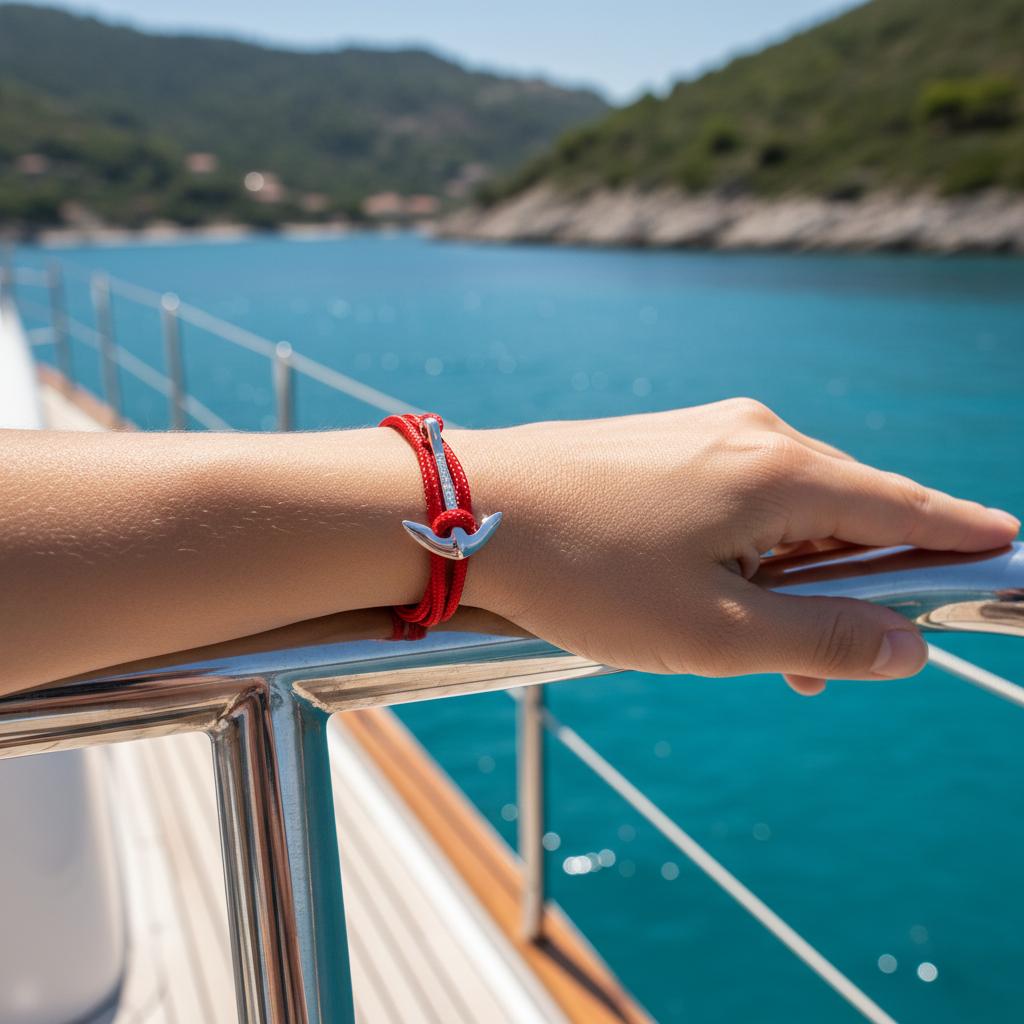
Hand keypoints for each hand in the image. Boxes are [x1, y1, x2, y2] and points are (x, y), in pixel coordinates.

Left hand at [458, 400, 1019, 694]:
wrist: (466, 510)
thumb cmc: (584, 573)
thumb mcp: (714, 632)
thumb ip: (823, 640)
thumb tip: (908, 647)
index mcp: (782, 471)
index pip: (909, 510)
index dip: (964, 541)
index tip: (1010, 557)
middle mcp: (753, 434)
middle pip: (848, 510)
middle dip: (853, 589)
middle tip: (827, 667)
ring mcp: (703, 432)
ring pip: (786, 510)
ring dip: (790, 579)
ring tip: (756, 649)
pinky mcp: (664, 445)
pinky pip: (736, 499)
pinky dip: (745, 552)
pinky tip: (710, 595)